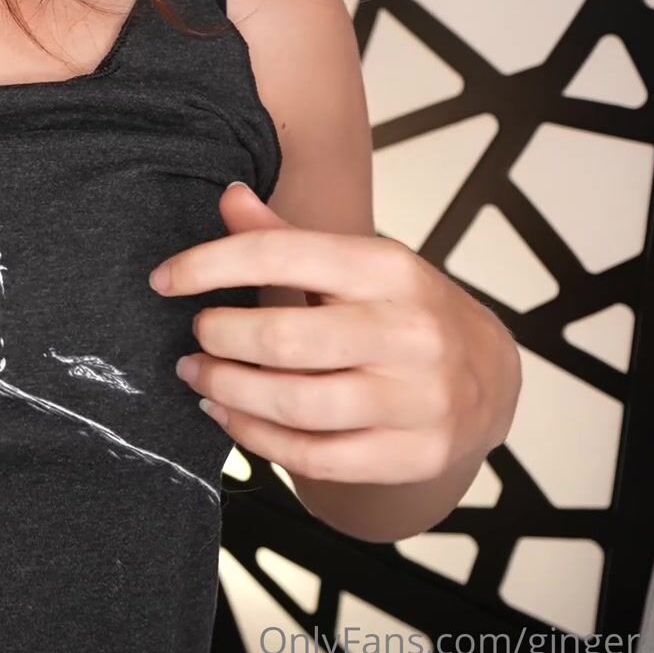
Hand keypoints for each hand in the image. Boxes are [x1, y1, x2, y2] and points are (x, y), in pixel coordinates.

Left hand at [151, 183, 520, 485]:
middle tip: (194, 337)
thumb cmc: (402, 312)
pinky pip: (313, 456)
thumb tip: (228, 196)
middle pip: (282, 339)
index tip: (164, 279)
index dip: (208, 266)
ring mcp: (418, 399)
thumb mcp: (356, 264)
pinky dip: (255, 439)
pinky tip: (229, 417)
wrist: (489, 377)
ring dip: (228, 390)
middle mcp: (410, 332)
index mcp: (390, 269)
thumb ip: (287, 238)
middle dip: (219, 338)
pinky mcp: (413, 453)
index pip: (281, 254)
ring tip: (199, 376)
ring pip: (294, 404)